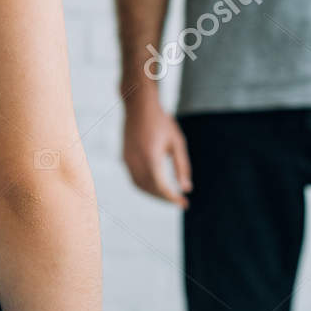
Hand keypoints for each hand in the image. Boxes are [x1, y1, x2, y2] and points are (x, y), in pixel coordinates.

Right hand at [122, 92, 192, 206]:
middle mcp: (136, 161)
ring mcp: (127, 160)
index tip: (184, 204)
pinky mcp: (124, 158)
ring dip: (154, 194)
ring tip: (169, 196)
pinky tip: (156, 185)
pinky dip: (145, 186)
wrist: (139, 105)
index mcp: (151, 157)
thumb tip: (186, 188)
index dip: (172, 198)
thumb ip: (182, 167)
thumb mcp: (177, 143)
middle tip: (179, 201)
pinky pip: (134, 178)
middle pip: (150, 190)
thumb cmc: (161, 121)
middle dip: (164, 198)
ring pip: (140, 186)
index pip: (161, 187)